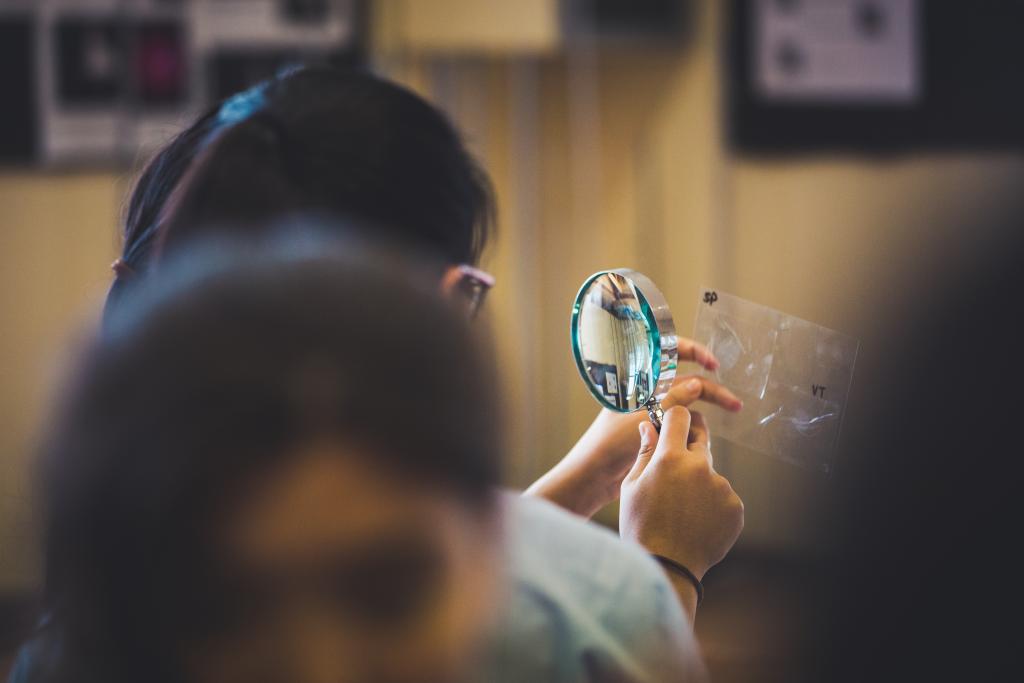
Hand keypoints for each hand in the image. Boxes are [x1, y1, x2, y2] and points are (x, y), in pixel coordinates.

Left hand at [524, 339, 741, 516]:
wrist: (595, 475)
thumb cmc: (611, 442)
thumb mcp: (646, 417)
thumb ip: (673, 400)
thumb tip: (698, 384)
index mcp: (638, 378)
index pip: (668, 353)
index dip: (693, 352)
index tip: (714, 364)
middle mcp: (646, 390)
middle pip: (685, 380)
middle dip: (711, 389)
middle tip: (734, 403)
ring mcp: (651, 409)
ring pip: (686, 401)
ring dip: (707, 406)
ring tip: (732, 413)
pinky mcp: (654, 427)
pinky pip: (680, 420)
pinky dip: (695, 423)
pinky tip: (706, 435)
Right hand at [619, 406, 743, 581]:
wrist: (667, 567)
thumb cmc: (641, 526)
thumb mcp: (632, 486)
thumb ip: (645, 452)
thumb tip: (649, 425)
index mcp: (670, 457)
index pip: (680, 416)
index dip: (675, 418)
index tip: (671, 426)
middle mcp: (700, 467)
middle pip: (700, 441)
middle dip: (687, 449)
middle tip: (674, 470)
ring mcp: (721, 487)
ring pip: (710, 473)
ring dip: (698, 482)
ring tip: (681, 510)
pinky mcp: (735, 506)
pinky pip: (722, 496)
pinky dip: (712, 504)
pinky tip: (695, 522)